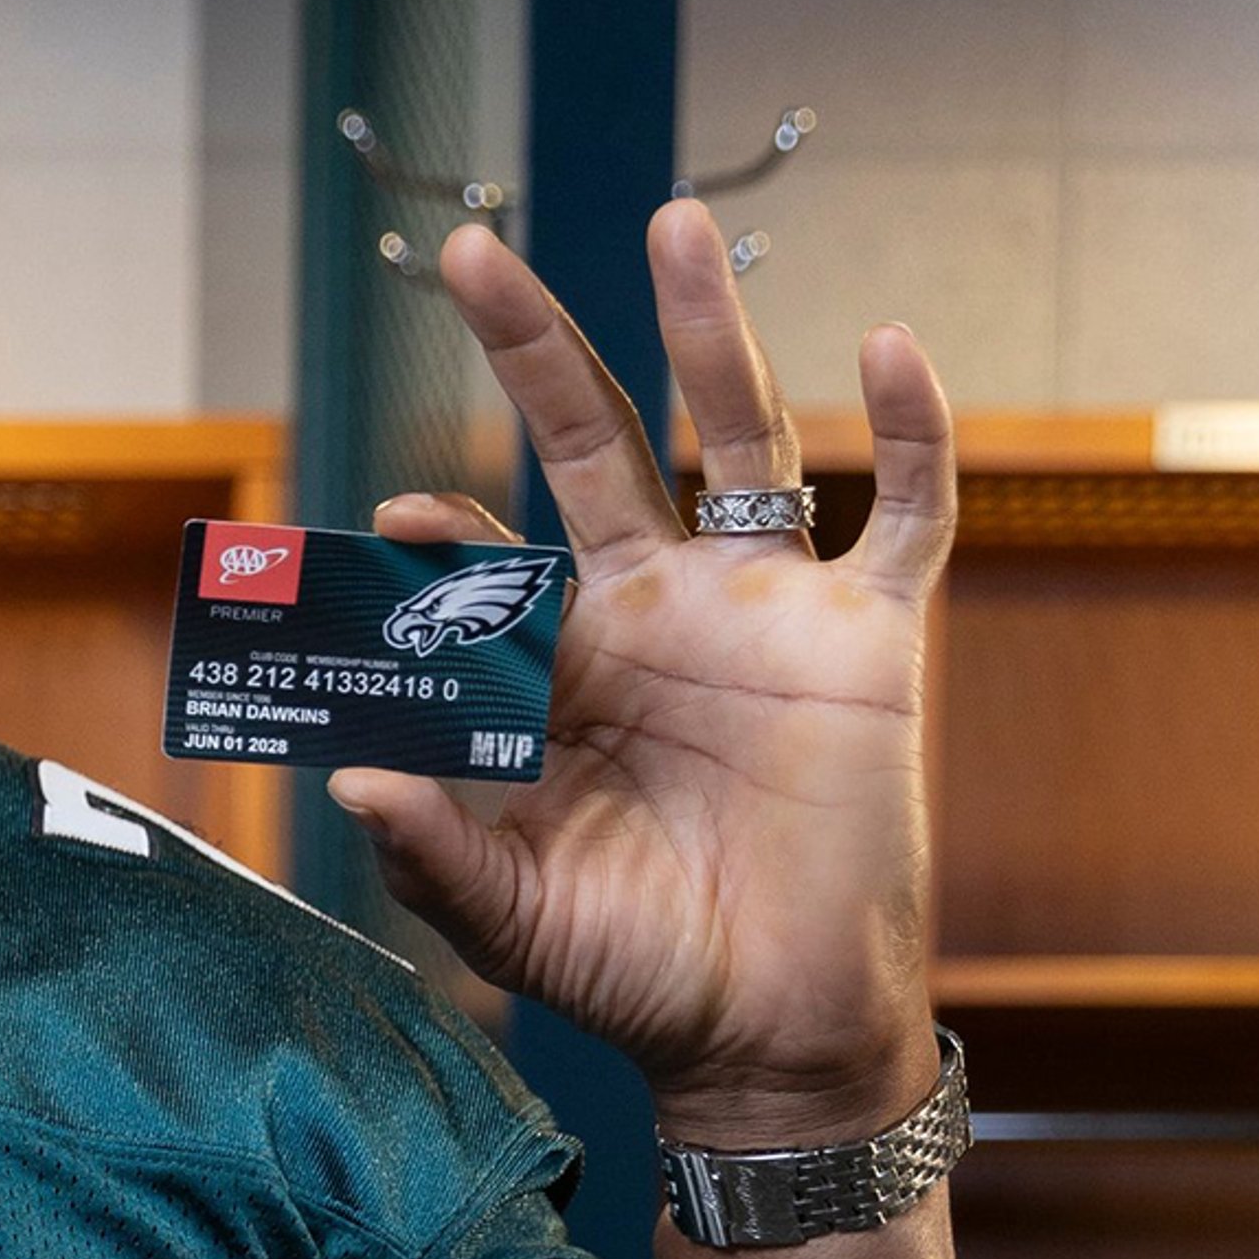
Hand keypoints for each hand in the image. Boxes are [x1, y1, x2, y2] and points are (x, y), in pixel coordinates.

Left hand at [327, 200, 951, 1146]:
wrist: (773, 1037)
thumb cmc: (640, 977)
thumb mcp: (515, 920)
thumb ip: (432, 852)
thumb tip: (347, 778)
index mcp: (566, 671)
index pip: (490, 564)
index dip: (440, 537)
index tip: (393, 521)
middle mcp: (661, 611)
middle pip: (596, 439)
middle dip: (534, 347)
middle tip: (469, 251)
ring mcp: (768, 607)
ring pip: (741, 432)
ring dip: (710, 330)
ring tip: (670, 221)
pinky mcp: (871, 634)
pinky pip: (905, 508)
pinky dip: (911, 427)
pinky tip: (887, 346)